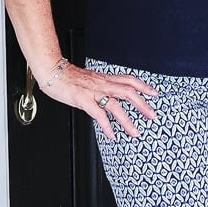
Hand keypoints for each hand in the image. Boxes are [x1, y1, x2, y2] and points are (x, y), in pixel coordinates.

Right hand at [38, 61, 157, 140]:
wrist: (53, 72)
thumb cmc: (70, 78)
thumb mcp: (91, 80)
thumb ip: (102, 88)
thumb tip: (111, 97)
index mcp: (105, 79)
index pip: (129, 80)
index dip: (143, 86)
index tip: (155, 93)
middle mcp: (102, 84)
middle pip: (128, 92)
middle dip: (143, 104)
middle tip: (153, 116)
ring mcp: (93, 92)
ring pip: (116, 105)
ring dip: (127, 120)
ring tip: (135, 132)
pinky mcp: (83, 100)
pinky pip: (98, 114)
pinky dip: (107, 126)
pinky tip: (112, 135)